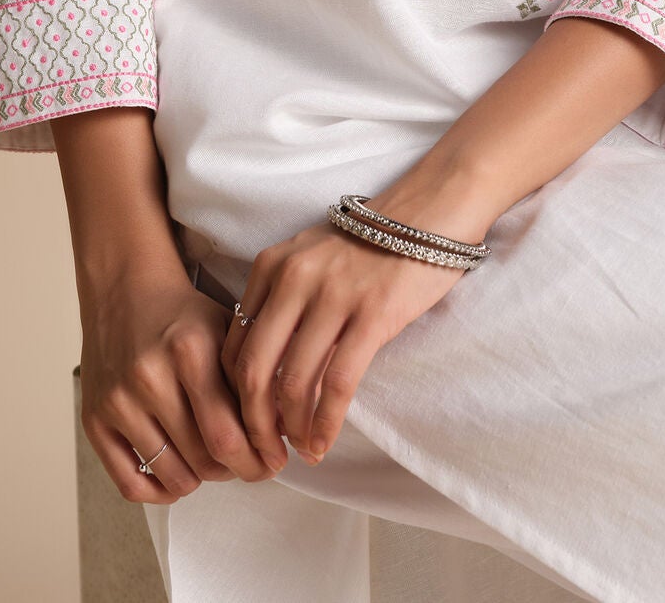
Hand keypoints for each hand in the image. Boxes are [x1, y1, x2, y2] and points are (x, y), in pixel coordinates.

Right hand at [78, 265, 286, 501]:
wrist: (124, 290)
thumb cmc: (182, 313)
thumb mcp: (225, 329)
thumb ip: (252, 376)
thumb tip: (282, 429)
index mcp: (190, 351)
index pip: (228, 434)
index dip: (257, 459)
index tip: (273, 462)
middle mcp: (150, 378)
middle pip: (204, 459)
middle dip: (237, 470)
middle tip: (251, 465)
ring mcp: (118, 402)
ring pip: (173, 475)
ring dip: (203, 480)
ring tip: (216, 464)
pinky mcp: (94, 420)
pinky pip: (130, 484)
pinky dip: (161, 492)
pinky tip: (180, 477)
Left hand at [220, 204, 481, 465]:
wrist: (430, 210)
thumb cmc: (371, 242)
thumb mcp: (311, 259)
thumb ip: (283, 301)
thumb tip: (262, 373)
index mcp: (272, 267)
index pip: (234, 346)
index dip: (234, 397)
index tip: (247, 425)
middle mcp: (294, 279)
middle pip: (253, 370)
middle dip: (253, 424)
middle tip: (264, 454)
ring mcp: (332, 295)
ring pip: (293, 383)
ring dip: (291, 429)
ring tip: (299, 451)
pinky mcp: (371, 313)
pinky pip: (337, 383)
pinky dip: (325, 422)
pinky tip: (324, 442)